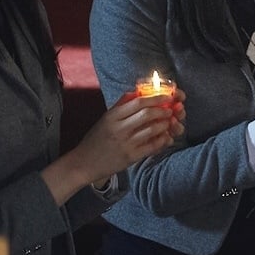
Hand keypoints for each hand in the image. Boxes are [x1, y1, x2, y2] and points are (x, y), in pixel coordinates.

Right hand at [47, 90, 182, 202]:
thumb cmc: (96, 139)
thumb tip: (137, 92)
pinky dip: (162, 140)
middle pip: (147, 114)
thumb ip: (121, 105)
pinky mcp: (131, 157)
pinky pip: (152, 146)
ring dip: (165, 124)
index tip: (167, 97)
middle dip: (163, 110)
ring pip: (152, 129)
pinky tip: (166, 137)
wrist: (84, 163)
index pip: (138, 102)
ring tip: (169, 122)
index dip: (156, 98)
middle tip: (171, 110)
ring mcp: (125, 143)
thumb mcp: (105, 118)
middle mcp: (119, 128)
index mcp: (112, 116)